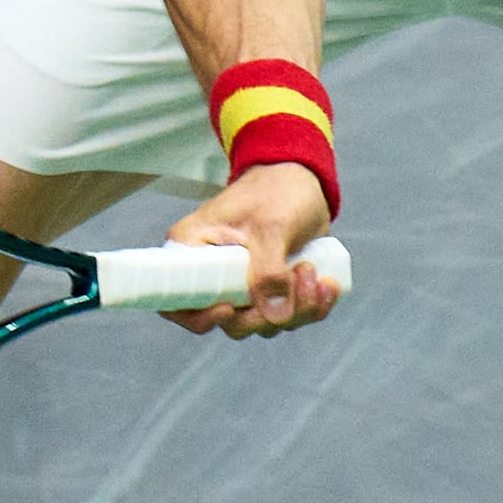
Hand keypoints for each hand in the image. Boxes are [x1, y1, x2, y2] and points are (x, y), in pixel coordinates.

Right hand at [159, 162, 339, 337]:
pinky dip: (311, 308)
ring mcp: (242, 285)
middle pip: (230, 322)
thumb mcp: (271, 226)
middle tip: (298, 276)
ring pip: (263, 323)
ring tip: (313, 269)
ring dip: (297, 309)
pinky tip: (328, 286)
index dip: (199, 317)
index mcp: (193, 250)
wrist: (303, 180)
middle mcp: (212, 274)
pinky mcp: (269, 289)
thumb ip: (269, 270)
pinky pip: (287, 316)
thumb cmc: (277, 190)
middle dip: (268, 313)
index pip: (175, 300)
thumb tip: (273, 314)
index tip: (230, 308)